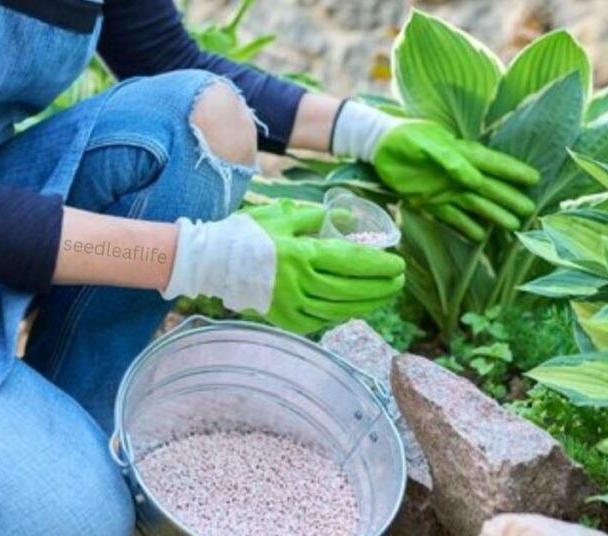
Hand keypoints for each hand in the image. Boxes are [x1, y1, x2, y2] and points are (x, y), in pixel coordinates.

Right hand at [162, 200, 405, 333]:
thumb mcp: (283, 215)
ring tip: (385, 295)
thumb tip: (348, 218)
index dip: (380, 266)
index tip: (399, 265)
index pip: (353, 262)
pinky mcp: (286, 320)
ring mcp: (293, 306)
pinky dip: (343, 314)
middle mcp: (301, 284)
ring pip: (342, 309)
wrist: (209, 263)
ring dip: (368, 303)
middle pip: (353, 289)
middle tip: (399, 281)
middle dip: (381, 287)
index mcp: (303, 255)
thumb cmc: (245, 234)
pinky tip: (355, 307)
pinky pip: (323, 320)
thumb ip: (317, 217)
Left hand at [373, 121, 538, 240]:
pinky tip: (480, 236)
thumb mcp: (426, 144)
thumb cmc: (404, 138)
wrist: (378, 147)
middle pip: (489, 188)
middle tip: (528, 211)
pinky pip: (452, 217)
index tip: (534, 179)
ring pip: (475, 205)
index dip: (513, 171)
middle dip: (509, 198)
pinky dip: (466, 226)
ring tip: (513, 226)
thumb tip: (474, 179)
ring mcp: (446, 189)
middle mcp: (458, 174)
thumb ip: (450, 160)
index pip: (493, 164)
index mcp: (461, 154)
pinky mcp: (430, 202)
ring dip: (493, 215)